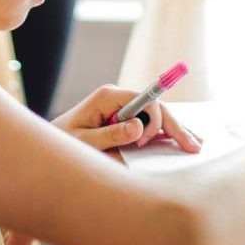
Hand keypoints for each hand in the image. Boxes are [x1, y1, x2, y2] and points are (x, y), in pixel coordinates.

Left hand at [52, 85, 201, 154]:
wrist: (49, 145)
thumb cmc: (63, 142)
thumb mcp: (84, 142)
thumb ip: (111, 135)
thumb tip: (139, 127)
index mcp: (108, 96)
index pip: (144, 100)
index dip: (154, 120)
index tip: (148, 141)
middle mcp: (118, 98)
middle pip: (155, 107)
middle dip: (175, 126)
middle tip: (194, 147)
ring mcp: (121, 108)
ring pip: (155, 115)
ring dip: (174, 129)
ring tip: (195, 145)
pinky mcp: (122, 119)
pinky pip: (148, 123)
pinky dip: (165, 133)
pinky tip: (179, 140)